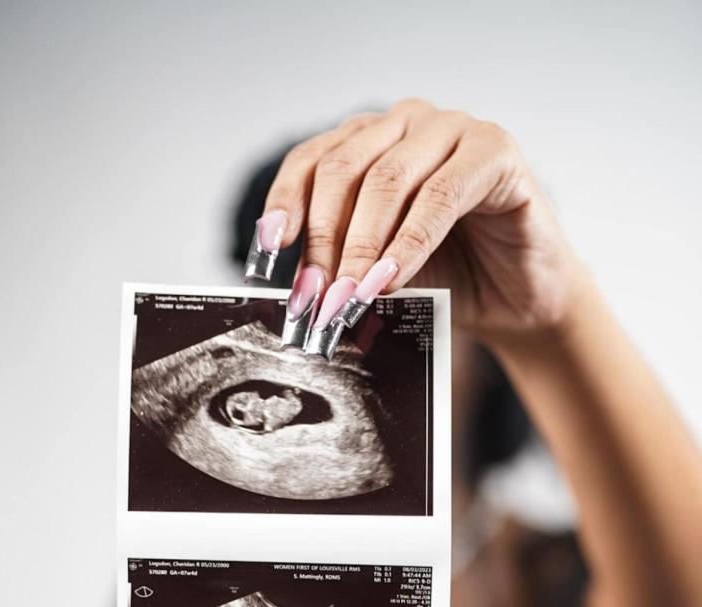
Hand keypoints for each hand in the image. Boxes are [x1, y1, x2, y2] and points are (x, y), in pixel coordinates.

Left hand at [259, 99, 583, 336]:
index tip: (268, 250)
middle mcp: (408, 124)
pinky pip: (438, 196)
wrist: (520, 301)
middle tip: (315, 296)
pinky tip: (390, 279)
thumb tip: (298, 288)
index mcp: (372, 142)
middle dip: (321, 239)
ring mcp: (453, 129)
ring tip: (348, 297)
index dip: (285, 204)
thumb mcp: (379, 272)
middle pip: (342, 169)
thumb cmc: (450, 278)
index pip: (311, 160)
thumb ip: (342, 266)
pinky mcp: (495, 151)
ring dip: (360, 247)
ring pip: (385, 179)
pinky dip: (408, 243)